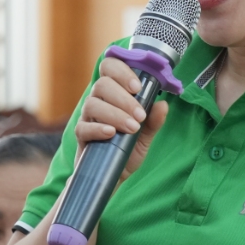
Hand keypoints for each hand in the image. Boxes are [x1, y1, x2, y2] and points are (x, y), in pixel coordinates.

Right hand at [75, 56, 169, 179]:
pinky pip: (83, 127)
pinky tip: (111, 133)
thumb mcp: (146, 135)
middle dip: (124, 98)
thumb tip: (163, 104)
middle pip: (102, 85)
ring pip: (93, 104)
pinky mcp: (81, 136)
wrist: (114, 176)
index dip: (122, 72)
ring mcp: (87, 118)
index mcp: (113, 93)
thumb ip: (154, 120)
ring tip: (132, 127)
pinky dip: (98, 128)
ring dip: (115, 114)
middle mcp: (98, 101)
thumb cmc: (128, 150)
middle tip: (140, 115)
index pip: (110, 68)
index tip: (138, 87)